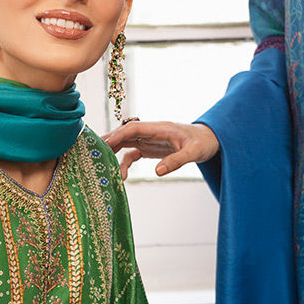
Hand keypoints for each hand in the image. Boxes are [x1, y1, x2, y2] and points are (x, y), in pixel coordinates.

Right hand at [104, 120, 219, 179]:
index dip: (118, 135)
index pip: (134, 128)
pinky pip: (133, 154)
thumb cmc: (203, 143)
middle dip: (109, 141)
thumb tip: (158, 172)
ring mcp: (150, 140)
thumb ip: (176, 161)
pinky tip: (121, 176)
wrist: (211, 140)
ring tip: (100, 164)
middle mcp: (152, 132)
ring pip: (126, 143)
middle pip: (125, 133)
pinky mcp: (151, 148)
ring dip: (113, 152)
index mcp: (160, 128)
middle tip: (92, 152)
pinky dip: (124, 163)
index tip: (105, 143)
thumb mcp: (194, 153)